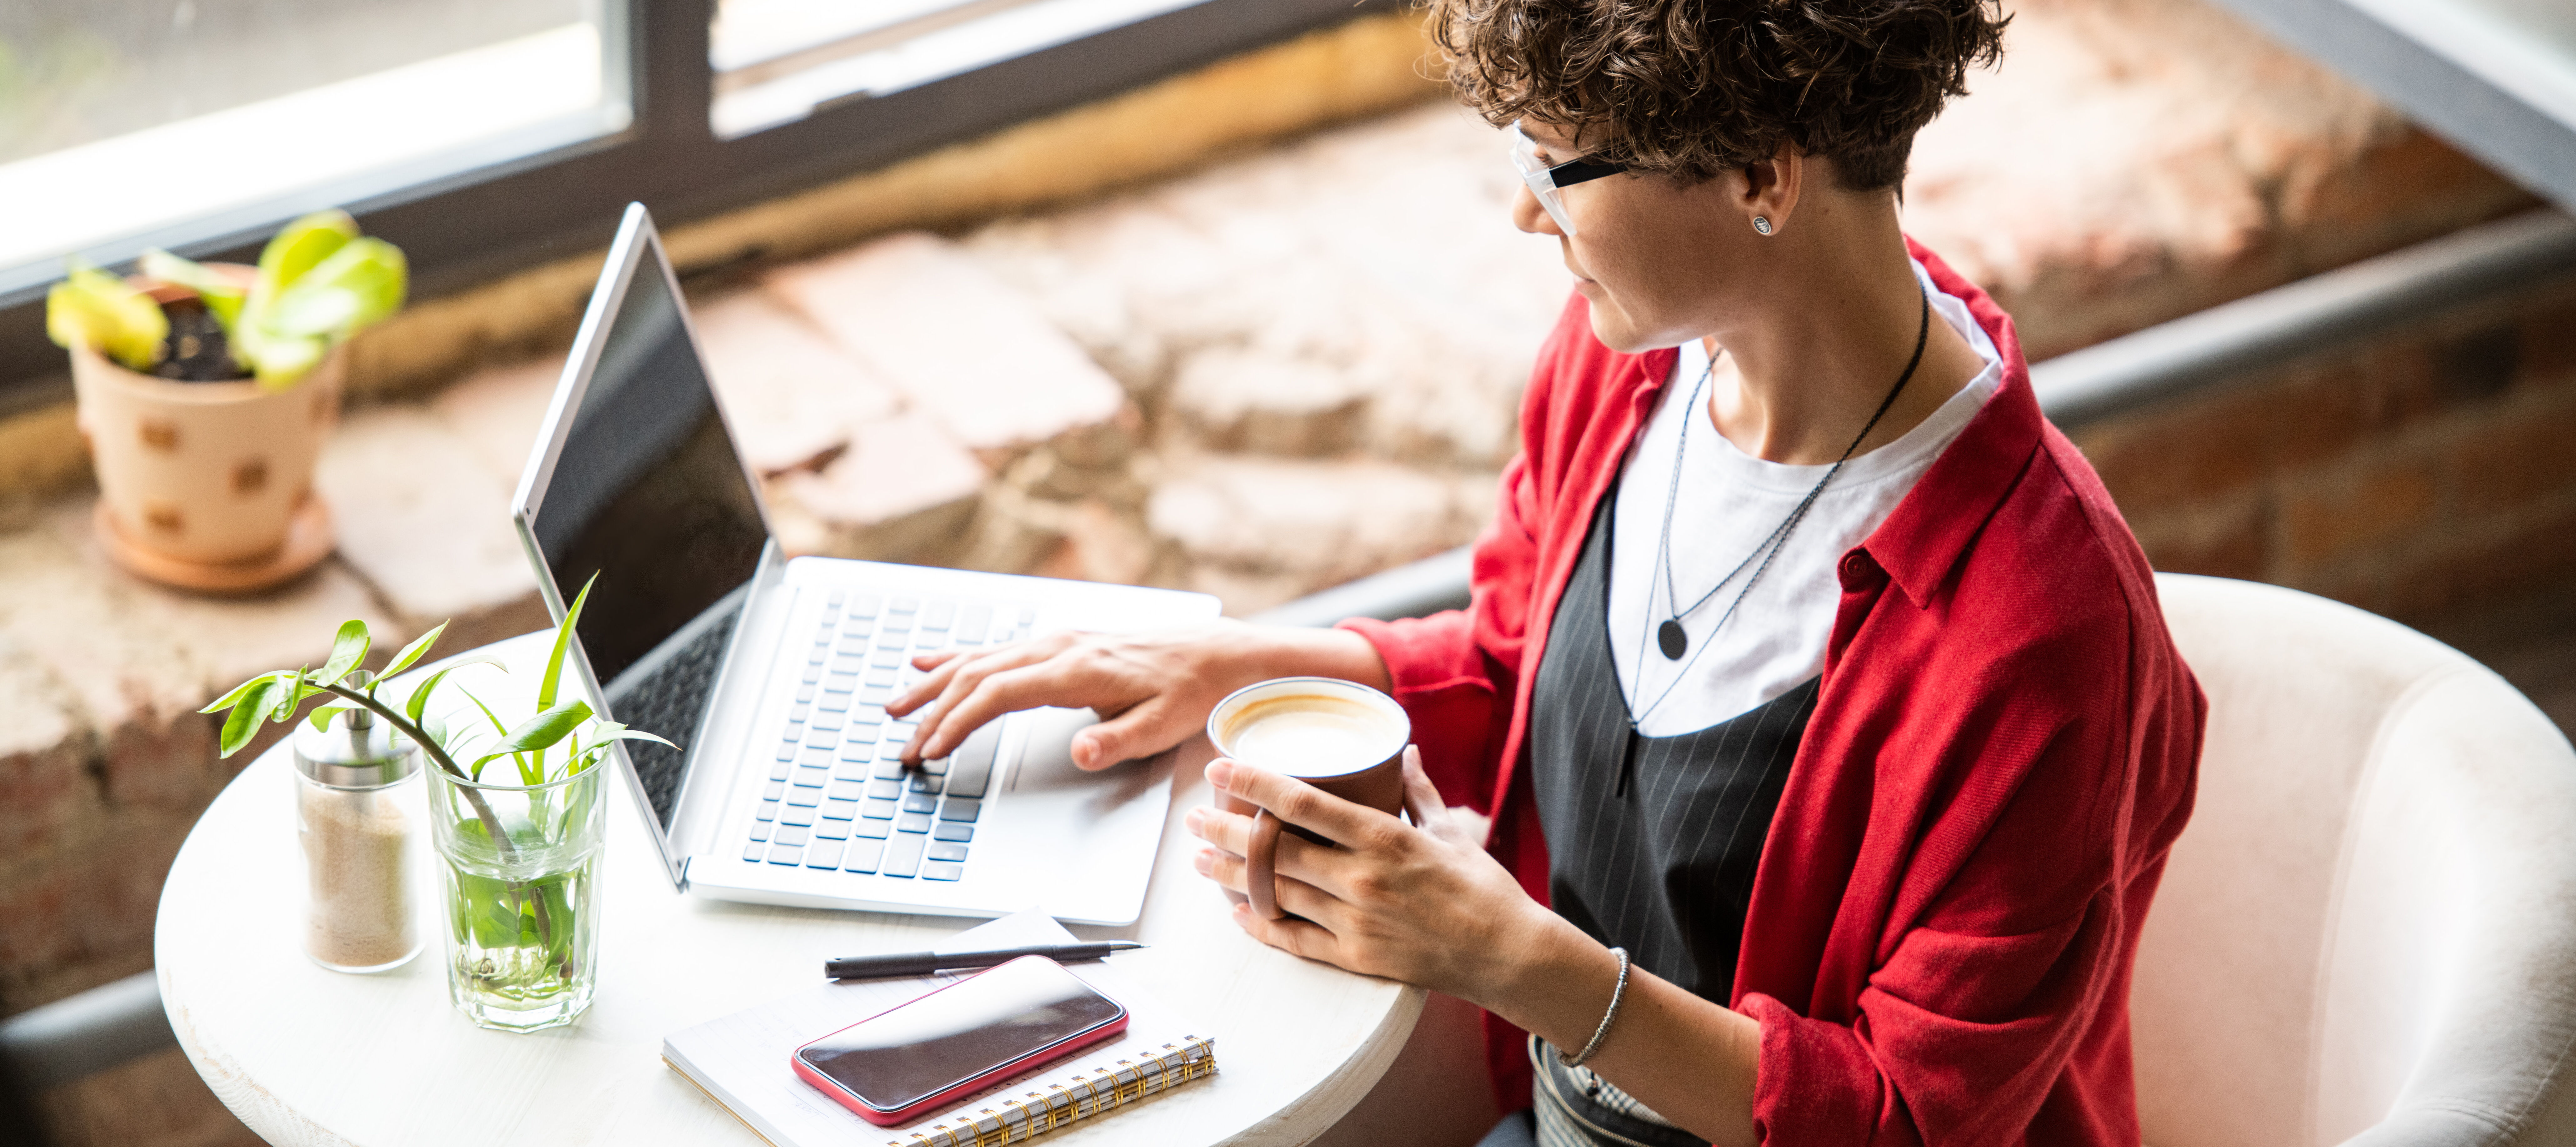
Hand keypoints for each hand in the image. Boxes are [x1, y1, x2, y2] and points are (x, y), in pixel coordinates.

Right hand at [888, 624, 1258, 768]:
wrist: (1219, 654)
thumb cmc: (1193, 691)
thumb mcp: (1165, 724)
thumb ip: (1119, 741)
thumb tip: (1080, 752)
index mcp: (1078, 668)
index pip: (999, 693)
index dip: (958, 722)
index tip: (931, 751)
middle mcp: (1060, 647)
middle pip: (977, 676)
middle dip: (934, 713)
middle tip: (902, 750)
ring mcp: (1057, 640)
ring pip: (979, 659)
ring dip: (934, 685)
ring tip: (895, 710)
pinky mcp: (1061, 643)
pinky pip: (997, 649)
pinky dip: (956, 656)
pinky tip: (926, 660)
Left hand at [1186, 748, 1574, 1006]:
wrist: (1506, 952)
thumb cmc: (1481, 886)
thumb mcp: (1450, 830)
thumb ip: (1418, 790)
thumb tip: (1405, 750)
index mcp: (1384, 838)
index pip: (1303, 804)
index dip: (1255, 783)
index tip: (1220, 769)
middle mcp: (1362, 879)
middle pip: (1275, 850)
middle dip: (1226, 830)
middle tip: (1194, 816)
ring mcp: (1355, 922)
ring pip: (1275, 894)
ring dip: (1231, 875)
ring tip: (1199, 858)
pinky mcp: (1356, 957)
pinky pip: (1294, 940)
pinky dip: (1260, 926)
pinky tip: (1235, 912)